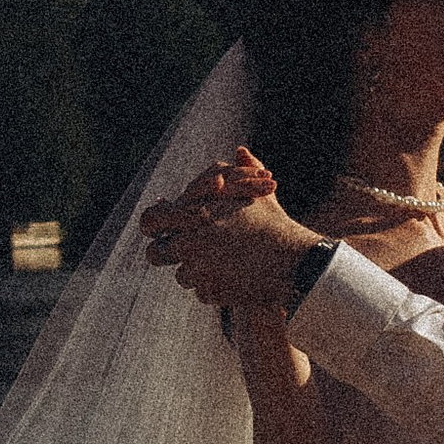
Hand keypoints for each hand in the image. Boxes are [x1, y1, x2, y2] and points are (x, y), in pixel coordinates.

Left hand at [140, 146, 310, 311]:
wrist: (293, 262)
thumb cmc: (274, 224)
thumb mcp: (258, 192)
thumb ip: (242, 171)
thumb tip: (241, 150)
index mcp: (192, 216)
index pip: (151, 220)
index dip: (153, 225)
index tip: (158, 229)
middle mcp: (188, 244)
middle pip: (156, 254)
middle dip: (167, 253)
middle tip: (182, 251)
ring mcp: (197, 272)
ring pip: (182, 275)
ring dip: (196, 270)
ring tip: (222, 262)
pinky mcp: (209, 293)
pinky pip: (201, 292)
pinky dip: (214, 287)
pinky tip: (234, 277)